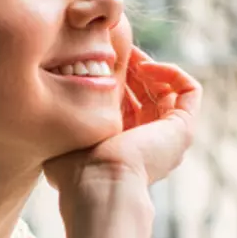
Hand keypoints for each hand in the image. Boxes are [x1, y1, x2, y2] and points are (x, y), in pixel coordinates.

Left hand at [43, 45, 200, 199]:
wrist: (99, 184)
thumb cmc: (75, 172)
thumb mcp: (66, 141)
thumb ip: (66, 125)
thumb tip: (48, 114)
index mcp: (123, 147)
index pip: (127, 105)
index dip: (115, 81)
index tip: (97, 62)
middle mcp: (150, 143)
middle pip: (149, 95)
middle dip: (133, 71)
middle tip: (116, 53)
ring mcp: (169, 137)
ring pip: (168, 91)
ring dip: (150, 69)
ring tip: (130, 56)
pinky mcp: (183, 129)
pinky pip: (189, 91)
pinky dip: (171, 73)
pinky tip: (145, 67)